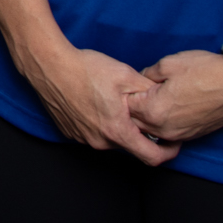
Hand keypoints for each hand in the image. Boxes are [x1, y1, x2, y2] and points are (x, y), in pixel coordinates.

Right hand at [21, 43, 175, 164]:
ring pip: (110, 139)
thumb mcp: (126, 75)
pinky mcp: (70, 132)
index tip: (173, 143)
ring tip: (113, 102)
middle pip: (129, 145)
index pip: (151, 157)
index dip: (168, 153)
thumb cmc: (85, 69)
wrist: (49, 65)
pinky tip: (96, 103)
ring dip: (117, 126)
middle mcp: (99, 141)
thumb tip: (167, 100)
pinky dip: (99, 123)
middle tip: (139, 109)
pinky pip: (92, 133)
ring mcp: (82, 138)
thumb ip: (149, 92)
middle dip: (138, 132)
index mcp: (116, 130)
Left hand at [129, 48, 222, 144]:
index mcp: (153, 111)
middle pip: (135, 122)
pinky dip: (163, 121)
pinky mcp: (191, 136)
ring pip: (150, 130)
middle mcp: (164, 129)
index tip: (129, 83)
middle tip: (139, 89)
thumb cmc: (206, 71)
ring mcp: (179, 135)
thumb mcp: (168, 64)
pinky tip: (169, 105)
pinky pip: (167, 132)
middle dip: (133, 107)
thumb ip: (146, 75)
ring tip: (154, 96)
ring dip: (147, 116)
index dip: (125, 92)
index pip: (125, 107)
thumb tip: (139, 81)